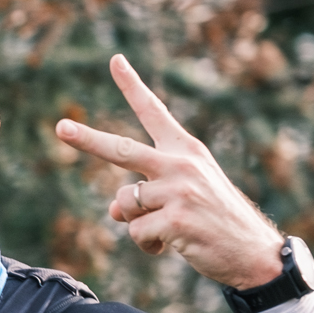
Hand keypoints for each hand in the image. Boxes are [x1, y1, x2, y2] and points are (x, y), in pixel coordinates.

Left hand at [52, 56, 285, 289]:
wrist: (254, 252)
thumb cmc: (216, 222)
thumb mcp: (183, 197)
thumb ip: (146, 193)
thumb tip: (113, 209)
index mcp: (186, 150)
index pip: (155, 112)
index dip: (133, 85)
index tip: (115, 60)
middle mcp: (181, 163)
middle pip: (122, 150)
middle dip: (87, 140)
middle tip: (60, 127)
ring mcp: (178, 190)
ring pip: (125, 204)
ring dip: (139, 224)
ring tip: (171, 230)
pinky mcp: (175, 220)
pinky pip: (136, 232)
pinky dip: (148, 245)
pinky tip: (175, 244)